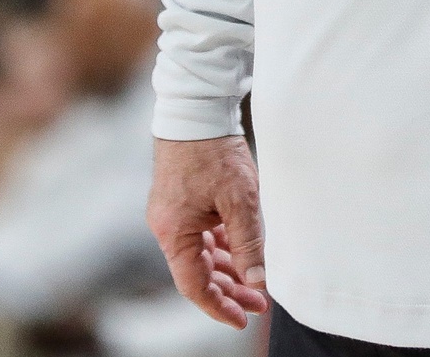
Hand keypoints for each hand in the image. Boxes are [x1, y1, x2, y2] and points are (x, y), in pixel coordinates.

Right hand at [148, 135, 268, 328]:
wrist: (196, 110)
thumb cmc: (214, 152)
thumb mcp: (239, 200)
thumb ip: (248, 242)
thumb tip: (258, 279)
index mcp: (174, 232)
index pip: (194, 285)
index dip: (218, 306)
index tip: (243, 318)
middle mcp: (168, 228)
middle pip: (198, 273)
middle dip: (229, 290)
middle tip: (261, 303)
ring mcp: (174, 215)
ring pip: (201, 255)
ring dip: (227, 270)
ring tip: (257, 282)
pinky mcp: (183, 202)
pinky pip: (202, 236)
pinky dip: (221, 248)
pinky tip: (242, 253)